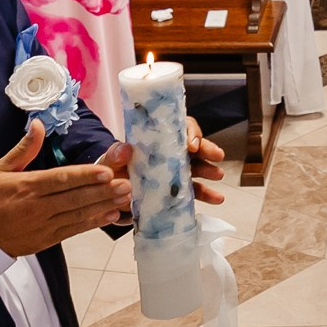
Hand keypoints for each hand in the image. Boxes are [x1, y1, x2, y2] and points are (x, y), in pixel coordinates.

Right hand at [0, 121, 131, 256]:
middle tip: (126, 184)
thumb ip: (24, 148)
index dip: (84, 176)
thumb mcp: (1, 169)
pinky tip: (111, 215)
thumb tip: (37, 124)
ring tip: (125, 197)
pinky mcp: (50, 238)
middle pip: (75, 197)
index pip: (60, 179)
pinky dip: (94, 223)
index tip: (106, 171)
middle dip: (102, 191)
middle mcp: (38, 206)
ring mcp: (45, 224)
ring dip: (103, 205)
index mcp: (27, 186)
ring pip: (78, 214)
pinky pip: (75, 229)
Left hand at [102, 114, 226, 214]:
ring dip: (210, 170)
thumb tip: (125, 149)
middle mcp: (168, 154)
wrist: (109, 196)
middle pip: (193, 145)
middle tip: (216, 156)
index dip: (189, 132)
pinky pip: (195, 190)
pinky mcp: (176, 191)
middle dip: (207, 149)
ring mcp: (174, 173)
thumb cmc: (111, 174)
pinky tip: (216, 198)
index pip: (178, 128)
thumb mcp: (109, 162)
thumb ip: (114, 156)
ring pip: (198, 167)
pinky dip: (206, 194)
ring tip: (218, 176)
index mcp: (155, 142)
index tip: (191, 145)